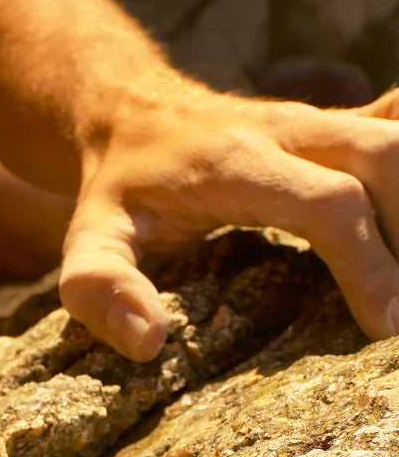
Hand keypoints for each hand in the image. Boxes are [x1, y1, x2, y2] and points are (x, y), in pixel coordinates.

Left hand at [56, 86, 398, 360]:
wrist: (127, 114)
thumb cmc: (114, 192)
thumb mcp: (88, 241)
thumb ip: (102, 288)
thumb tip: (148, 342)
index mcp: (233, 162)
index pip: (328, 204)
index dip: (367, 264)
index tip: (383, 328)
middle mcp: (286, 129)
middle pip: (385, 158)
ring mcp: (316, 121)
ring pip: (398, 142)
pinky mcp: (332, 125)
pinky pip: (392, 127)